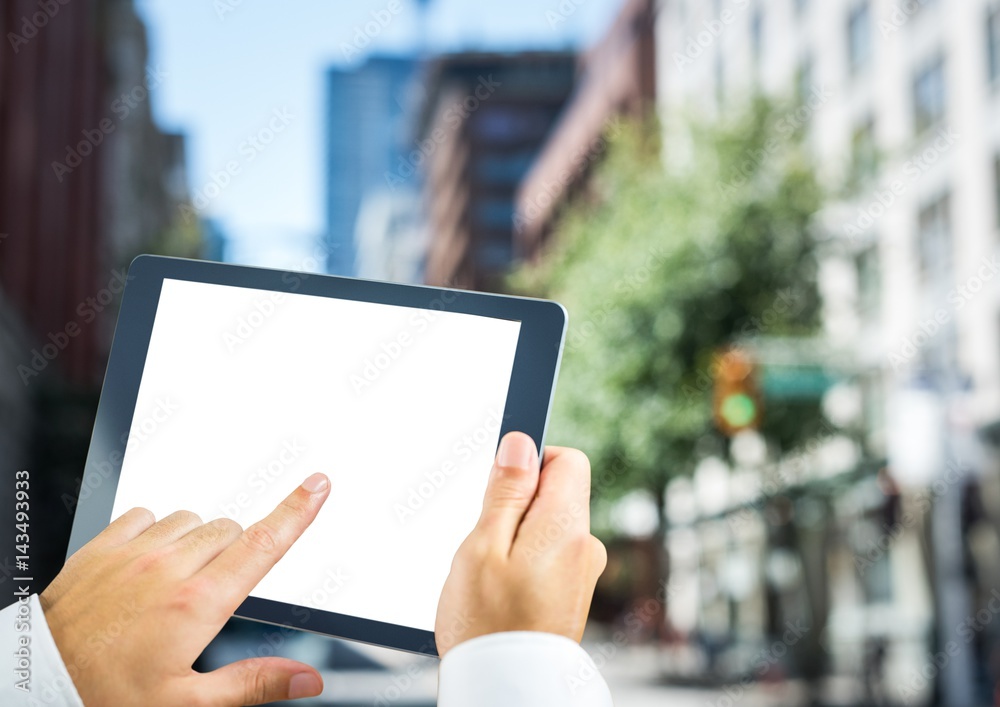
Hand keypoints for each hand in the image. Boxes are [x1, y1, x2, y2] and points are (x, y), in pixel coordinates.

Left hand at [40, 473, 331, 705]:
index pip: (263, 545)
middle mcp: (168, 569)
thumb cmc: (105, 697)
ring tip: (180, 583)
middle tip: (219, 593)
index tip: (318, 487)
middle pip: (231, 530)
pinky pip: (148, 514)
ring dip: (199, 542)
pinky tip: (148, 562)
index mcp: (198, 605)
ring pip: (193, 520)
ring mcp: (133, 553)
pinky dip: (158, 531)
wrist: (35, 685)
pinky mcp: (102, 547)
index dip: (297, 511)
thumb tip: (305, 678)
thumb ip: (253, 684)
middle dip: (238, 552)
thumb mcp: (187, 704)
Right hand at [435, 432, 606, 654]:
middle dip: (518, 505)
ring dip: (519, 537)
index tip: (500, 487)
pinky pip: (550, 557)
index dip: (532, 462)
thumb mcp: (484, 546)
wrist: (506, 689)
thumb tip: (521, 443)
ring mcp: (583, 573)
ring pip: (550, 527)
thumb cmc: (487, 624)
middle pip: (557, 494)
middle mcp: (585, 547)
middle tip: (487, 540)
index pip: (568, 460)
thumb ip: (506, 491)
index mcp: (566, 527)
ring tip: (492, 573)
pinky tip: (503, 591)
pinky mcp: (573, 594)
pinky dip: (526, 562)